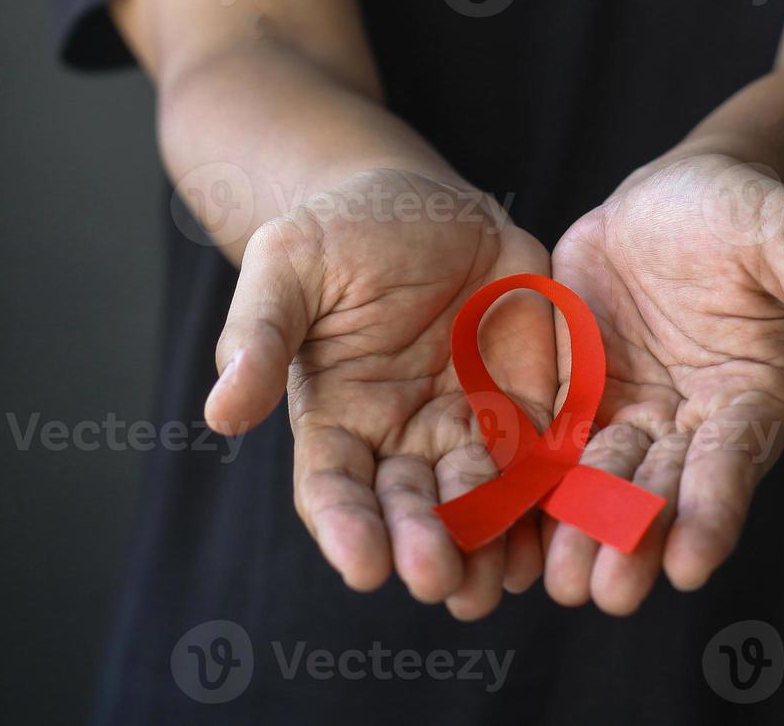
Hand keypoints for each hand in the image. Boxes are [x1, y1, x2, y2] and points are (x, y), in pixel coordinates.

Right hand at [204, 168, 556, 618]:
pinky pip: (543, 455)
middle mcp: (402, 438)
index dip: (346, 528)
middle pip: (413, 508)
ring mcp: (468, 424)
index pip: (334, 489)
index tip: (363, 566)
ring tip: (502, 578)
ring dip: (492, 543)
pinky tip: (563, 520)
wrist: (423, 204)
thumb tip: (220, 414)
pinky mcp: (528, 401)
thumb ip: (258, 336)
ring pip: (482, 499)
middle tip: (440, 579)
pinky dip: (551, 492)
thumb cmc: (341, 232)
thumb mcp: (288, 266)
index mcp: (336, 419)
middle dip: (425, 545)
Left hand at [544, 153, 783, 613]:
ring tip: (558, 583)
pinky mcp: (578, 390)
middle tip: (607, 595)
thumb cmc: (751, 210)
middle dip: (636, 541)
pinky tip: (504, 516)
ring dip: (581, 530)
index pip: (733, 464)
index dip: (714, 512)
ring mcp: (630, 411)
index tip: (692, 565)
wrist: (681, 193)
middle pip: (662, 490)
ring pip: (602, 479)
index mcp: (754, 399)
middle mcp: (692, 421)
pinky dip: (532, 476)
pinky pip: (551, 437)